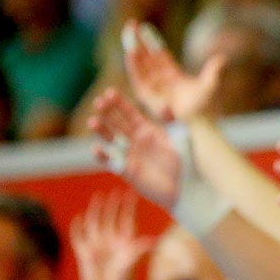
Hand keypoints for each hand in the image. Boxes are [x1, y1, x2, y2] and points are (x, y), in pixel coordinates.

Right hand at [68, 193, 153, 279]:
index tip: (130, 193)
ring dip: (96, 210)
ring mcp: (97, 246)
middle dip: (112, 205)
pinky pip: (79, 237)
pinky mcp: (84, 253)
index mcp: (124, 242)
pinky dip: (77, 228)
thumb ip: (139, 249)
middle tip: (114, 191)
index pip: (126, 219)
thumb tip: (154, 240)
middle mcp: (111, 241)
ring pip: (95, 223)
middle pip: (110, 218)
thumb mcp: (131, 262)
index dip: (128, 207)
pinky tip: (78, 217)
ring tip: (98, 197)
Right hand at [87, 89, 180, 211]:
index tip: (109, 92)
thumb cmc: (187, 162)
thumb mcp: (180, 138)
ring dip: (102, 131)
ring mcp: (131, 156)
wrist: (185, 188)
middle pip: (118, 124)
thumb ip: (170, 122)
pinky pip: (112, 162)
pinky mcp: (128, 171)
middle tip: (97, 101)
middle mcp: (137, 142)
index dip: (120, 104)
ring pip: (112, 140)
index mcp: (149, 131)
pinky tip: (96, 148)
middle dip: (107, 112)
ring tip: (92, 121)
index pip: (130, 114)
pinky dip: (103, 156)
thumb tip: (164, 105)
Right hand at [121, 20, 220, 122]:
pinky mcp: (149, 97)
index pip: (159, 55)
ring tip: (129, 33)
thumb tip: (222, 57)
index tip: (144, 27)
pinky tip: (131, 53)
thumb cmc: (204, 109)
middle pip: (146, 56)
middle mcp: (161, 81)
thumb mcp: (209, 85)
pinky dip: (135, 66)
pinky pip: (139, 79)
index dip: (151, 41)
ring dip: (134, 49)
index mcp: (173, 76)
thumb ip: (213, 71)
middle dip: (137, 41)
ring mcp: (154, 88)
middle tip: (131, 23)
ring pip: (140, 65)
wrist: (198, 125)